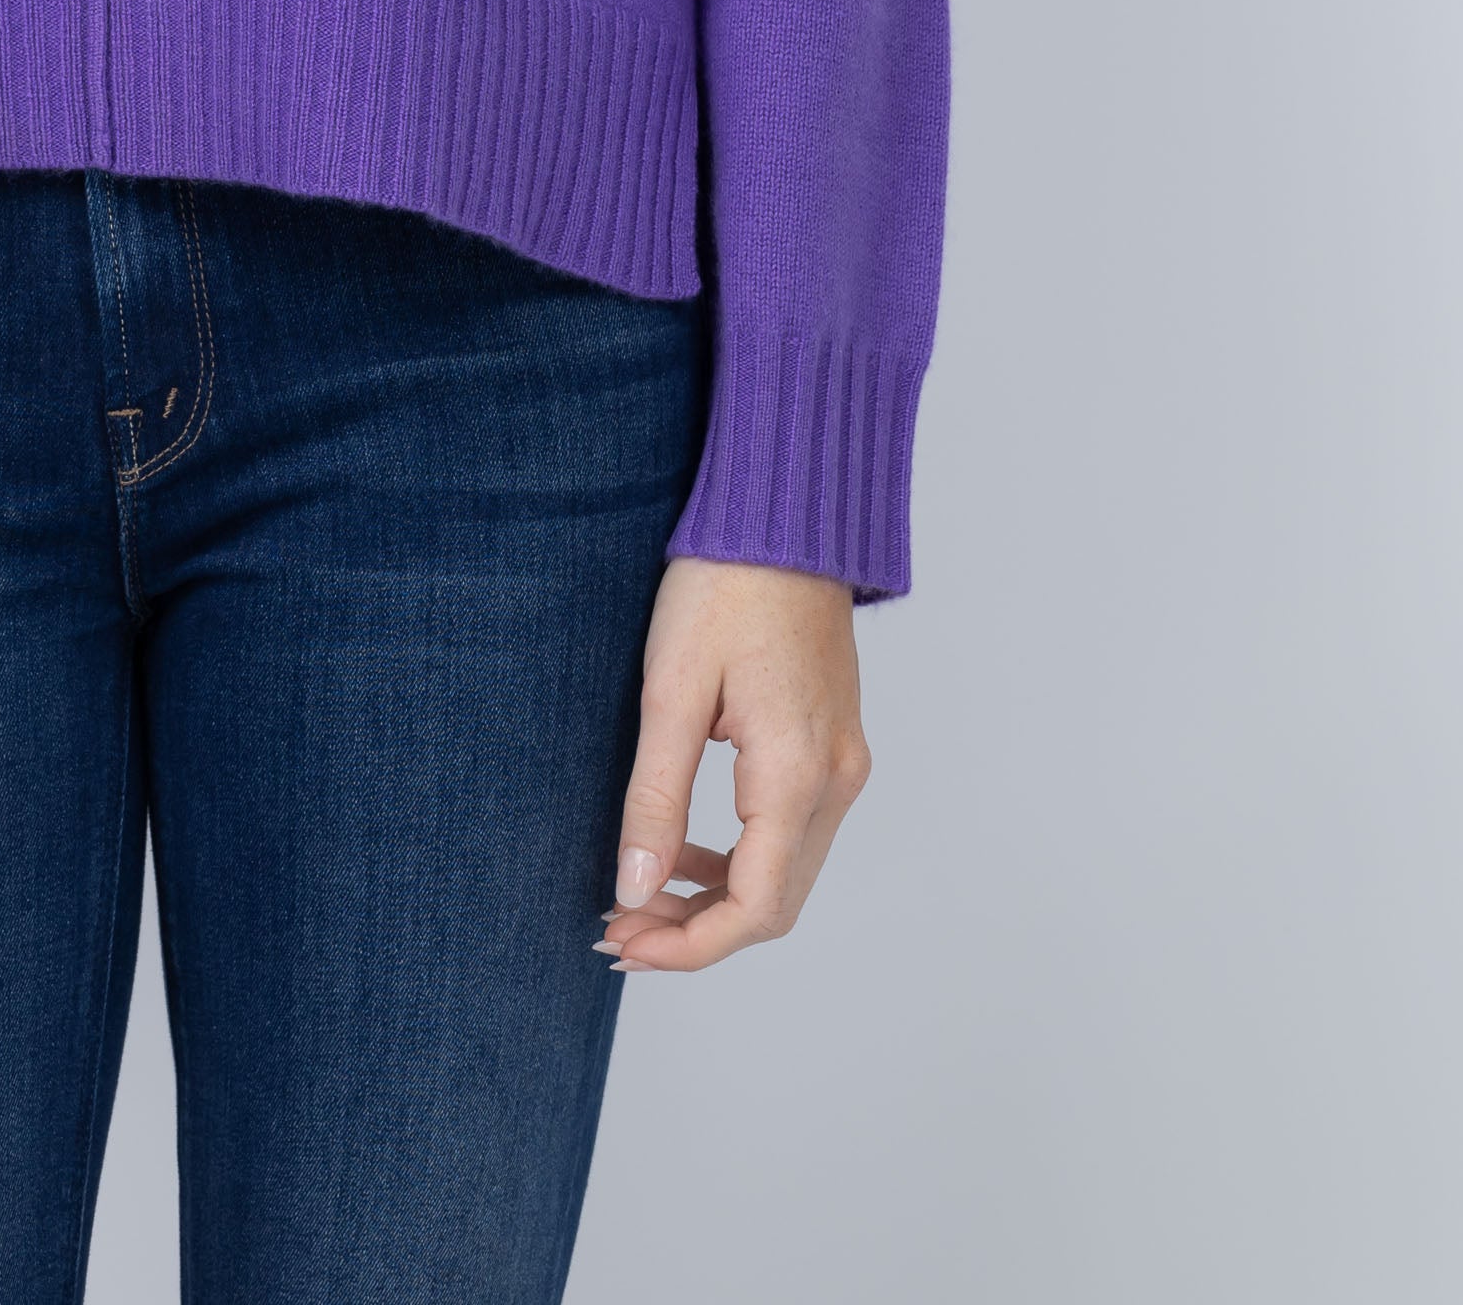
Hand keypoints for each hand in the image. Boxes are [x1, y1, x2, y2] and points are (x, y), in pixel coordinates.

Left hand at [597, 554, 868, 971]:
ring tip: (639, 893)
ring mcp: (843, 763)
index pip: (753, 908)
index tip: (621, 942)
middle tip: (619, 929)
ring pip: (786, 874)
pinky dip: (741, 858)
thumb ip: (656, 798)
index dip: (687, 945)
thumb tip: (635, 887)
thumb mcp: (672, 691)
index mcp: (796, 773)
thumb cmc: (725, 585)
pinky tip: (686, 847)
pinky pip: (793, 834)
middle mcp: (836, 781)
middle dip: (695, 931)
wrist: (786, 517)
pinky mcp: (834, 745)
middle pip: (773, 904)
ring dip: (716, 899)